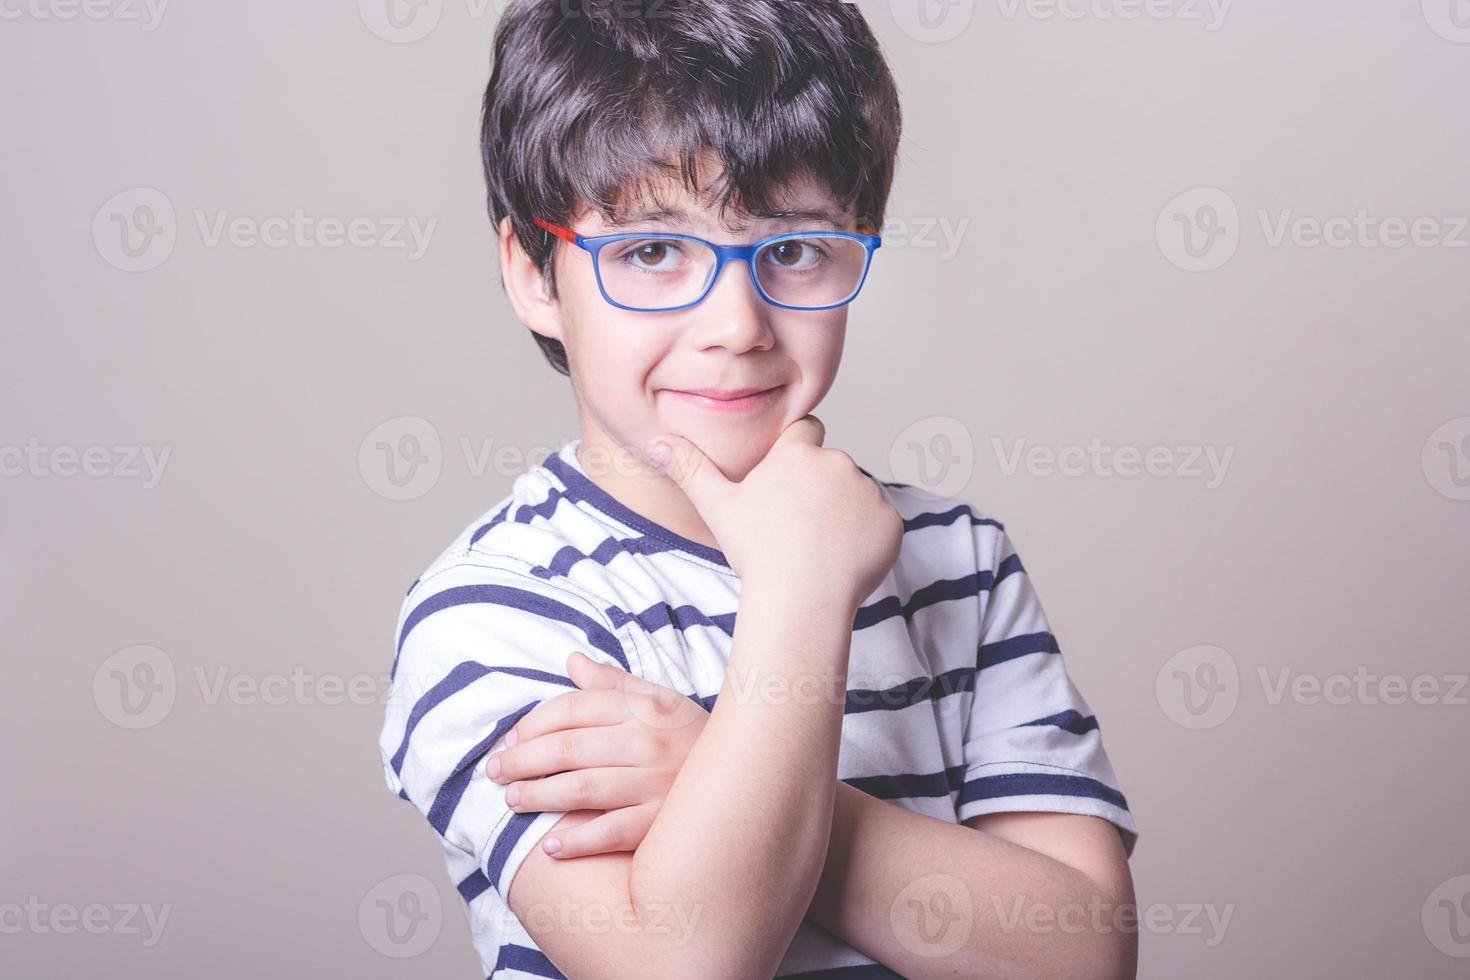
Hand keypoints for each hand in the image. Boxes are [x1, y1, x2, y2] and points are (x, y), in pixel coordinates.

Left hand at [485, 650, 708, 857]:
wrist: (749, 779)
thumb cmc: (691, 739)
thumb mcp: (660, 702)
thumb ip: (614, 684)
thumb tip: (573, 661)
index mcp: (642, 707)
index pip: (572, 708)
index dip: (532, 724)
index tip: (510, 741)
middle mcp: (647, 741)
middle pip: (567, 747)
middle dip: (522, 761)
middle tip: (495, 773)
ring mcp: (655, 783)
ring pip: (581, 788)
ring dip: (538, 796)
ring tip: (513, 801)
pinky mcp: (662, 823)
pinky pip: (611, 832)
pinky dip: (577, 840)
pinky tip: (551, 845)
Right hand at [647, 414, 903, 614]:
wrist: (800, 598)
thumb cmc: (757, 553)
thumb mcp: (718, 507)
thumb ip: (690, 468)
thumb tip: (657, 441)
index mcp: (797, 453)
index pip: (805, 430)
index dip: (797, 454)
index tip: (789, 484)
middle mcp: (837, 462)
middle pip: (831, 467)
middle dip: (821, 489)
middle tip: (798, 528)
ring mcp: (868, 491)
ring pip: (856, 495)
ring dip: (844, 513)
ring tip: (820, 547)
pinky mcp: (891, 521)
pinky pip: (880, 523)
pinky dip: (867, 538)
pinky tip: (843, 560)